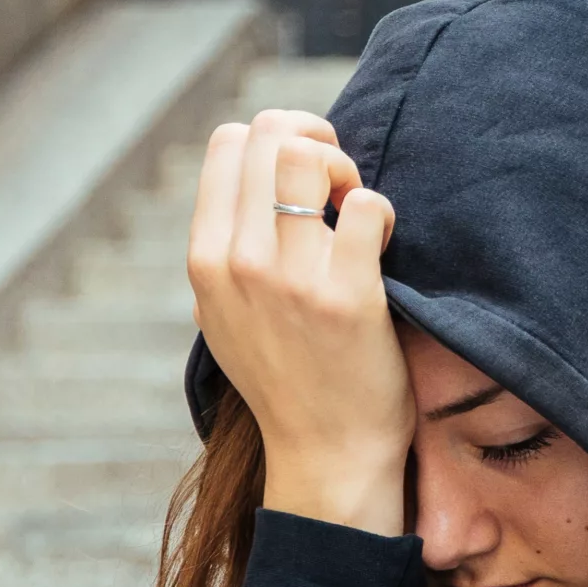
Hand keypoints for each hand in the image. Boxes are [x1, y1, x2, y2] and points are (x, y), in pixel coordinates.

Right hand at [186, 110, 409, 535]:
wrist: (326, 452)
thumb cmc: (289, 376)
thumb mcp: (225, 312)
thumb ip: (227, 248)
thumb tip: (249, 178)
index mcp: (204, 256)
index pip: (228, 142)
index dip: (278, 140)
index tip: (309, 179)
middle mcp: (237, 259)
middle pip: (269, 134)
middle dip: (316, 143)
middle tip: (340, 190)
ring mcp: (289, 277)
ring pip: (310, 157)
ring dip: (346, 171)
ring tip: (357, 211)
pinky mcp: (346, 295)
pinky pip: (367, 205)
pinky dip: (383, 212)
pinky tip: (383, 243)